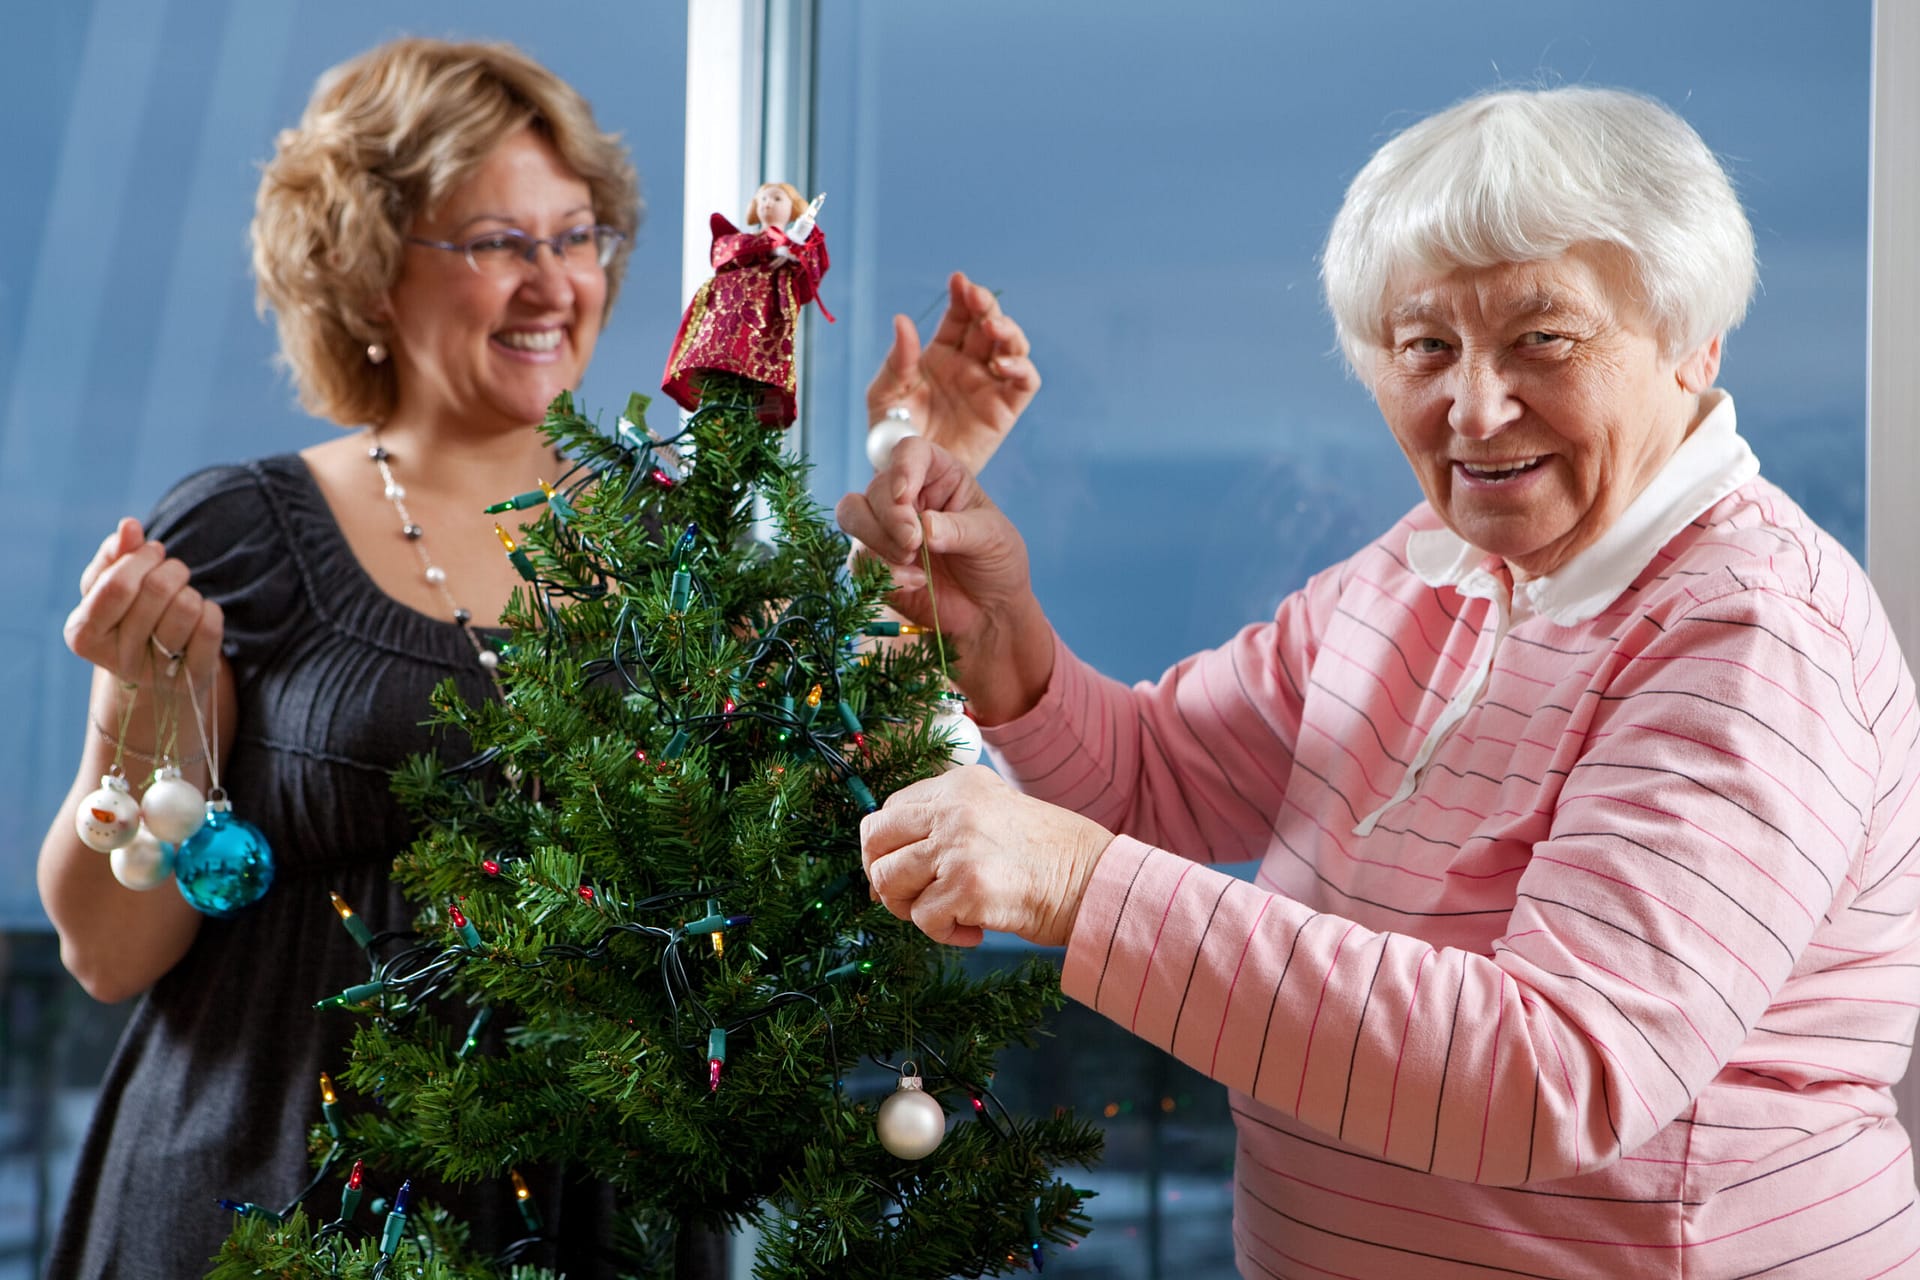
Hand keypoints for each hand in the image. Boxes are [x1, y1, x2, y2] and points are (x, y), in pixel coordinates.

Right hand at [63, 518, 223, 688]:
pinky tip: (199, 616)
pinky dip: (211, 610)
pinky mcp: (192, 679)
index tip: (154, 550)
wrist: (155, 669)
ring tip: (182, 596)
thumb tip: (129, 526)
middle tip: (172, 570)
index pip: (117, 585)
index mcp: (83, 633)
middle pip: (156, 591)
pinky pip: (210, 628)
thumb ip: (116, 554)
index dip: (141, 558)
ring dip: (190, 590)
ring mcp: (155, 674)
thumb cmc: (128, 616)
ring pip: (187, 607)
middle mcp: (116, 659)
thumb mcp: (111, 585)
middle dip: (171, 569)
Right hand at [837, 436, 1030, 641]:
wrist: (990, 610)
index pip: (910, 451)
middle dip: (890, 516)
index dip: (902, 467)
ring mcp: (887, 528)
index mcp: (939, 475)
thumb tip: (924, 526)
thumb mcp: (992, 538)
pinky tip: (915, 583)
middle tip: (913, 543)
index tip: (905, 496)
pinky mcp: (876, 562)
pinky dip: (883, 572)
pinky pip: (858, 558)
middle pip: (876, 487)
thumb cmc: (996, 562)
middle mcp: (908, 496)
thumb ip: (959, 529)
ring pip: (853, 514)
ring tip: (911, 560)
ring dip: (876, 538)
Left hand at [860, 765, 1113, 946]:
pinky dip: (943, 933)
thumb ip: (941, 826)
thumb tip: (878, 869)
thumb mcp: (991, 814)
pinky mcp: (967, 886)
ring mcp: (958, 845)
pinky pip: (922, 918)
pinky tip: (975, 930)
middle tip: (911, 900)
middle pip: (874, 840)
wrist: (1094, 880)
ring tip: (947, 914)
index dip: (886, 850)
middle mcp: (953, 808)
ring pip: (888, 881)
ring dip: (910, 908)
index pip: (888, 812)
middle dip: (882, 877)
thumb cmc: (1044, 857)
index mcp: (957, 785)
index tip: (904, 875)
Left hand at [865, 271, 1038, 474]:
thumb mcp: (885, 394)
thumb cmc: (892, 435)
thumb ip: (897, 361)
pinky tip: (1002, 365)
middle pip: (989, 324)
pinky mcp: (1005, 411)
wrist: (907, 478)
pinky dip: (1021, 369)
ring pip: (1013, 348)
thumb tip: (903, 321)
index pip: (959, 316)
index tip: (958, 280)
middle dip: (987, 305)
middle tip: (976, 298)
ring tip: (992, 328)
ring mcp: (990, 386)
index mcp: (942, 354)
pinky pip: (1025, 384)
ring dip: (1008, 331)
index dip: (963, 295)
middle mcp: (970, 365)